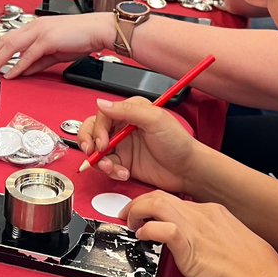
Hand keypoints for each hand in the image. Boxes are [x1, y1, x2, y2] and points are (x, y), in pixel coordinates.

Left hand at [0, 12, 113, 78]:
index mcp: (35, 28)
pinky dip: (18, 66)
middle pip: (4, 41)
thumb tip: (23, 71)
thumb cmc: (81, 37)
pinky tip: (10, 74)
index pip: (8, 39)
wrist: (98, 30)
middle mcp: (34, 27)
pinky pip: (28, 55)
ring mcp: (40, 32)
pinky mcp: (48, 39)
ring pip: (12, 46)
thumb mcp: (54, 52)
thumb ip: (37, 62)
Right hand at [79, 96, 197, 193]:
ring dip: (100, 161)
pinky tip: (123, 173)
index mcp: (130, 111)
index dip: (98, 129)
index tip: (102, 142)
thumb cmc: (178, 143)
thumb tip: (102, 103)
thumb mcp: (155, 120)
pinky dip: (111, 171)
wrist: (188, 170)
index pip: (102, 115)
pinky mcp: (124, 163)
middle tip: (95, 153)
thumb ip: (127, 110)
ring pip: (96, 150)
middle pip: (93, 130)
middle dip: (89, 142)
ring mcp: (123, 146)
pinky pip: (106, 166)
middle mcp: (123, 127)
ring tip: (111, 167)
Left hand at [123, 192, 277, 276]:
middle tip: (130, 214)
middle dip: (140, 202)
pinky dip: (147, 229)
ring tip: (131, 223)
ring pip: (157, 203)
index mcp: (212, 211)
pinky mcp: (188, 244)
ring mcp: (194, 226)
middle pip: (161, 195)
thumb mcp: (228, 240)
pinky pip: (161, 228)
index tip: (148, 213)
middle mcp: (201, 213)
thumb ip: (209, 235)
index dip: (156, 204)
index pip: (175, 199)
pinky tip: (143, 236)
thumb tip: (195, 241)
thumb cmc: (250, 267)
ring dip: (138, 210)